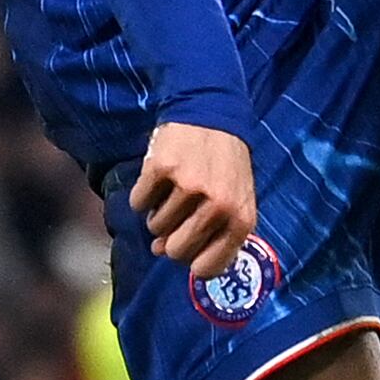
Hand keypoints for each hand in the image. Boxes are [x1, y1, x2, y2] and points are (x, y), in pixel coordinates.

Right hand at [131, 122, 257, 281]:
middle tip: (178, 218)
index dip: (191, 262)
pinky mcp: (162, 169)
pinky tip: (160, 178)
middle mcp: (217, 206)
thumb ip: (209, 233)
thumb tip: (161, 251)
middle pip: (176, 251)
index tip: (188, 250)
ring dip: (159, 213)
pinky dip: (143, 195)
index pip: (207, 268)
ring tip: (174, 190)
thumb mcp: (234, 199)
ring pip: (155, 228)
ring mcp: (189, 187)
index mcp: (240, 219)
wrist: (212, 112)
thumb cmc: (225, 163)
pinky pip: (139, 203)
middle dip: (171, 240)